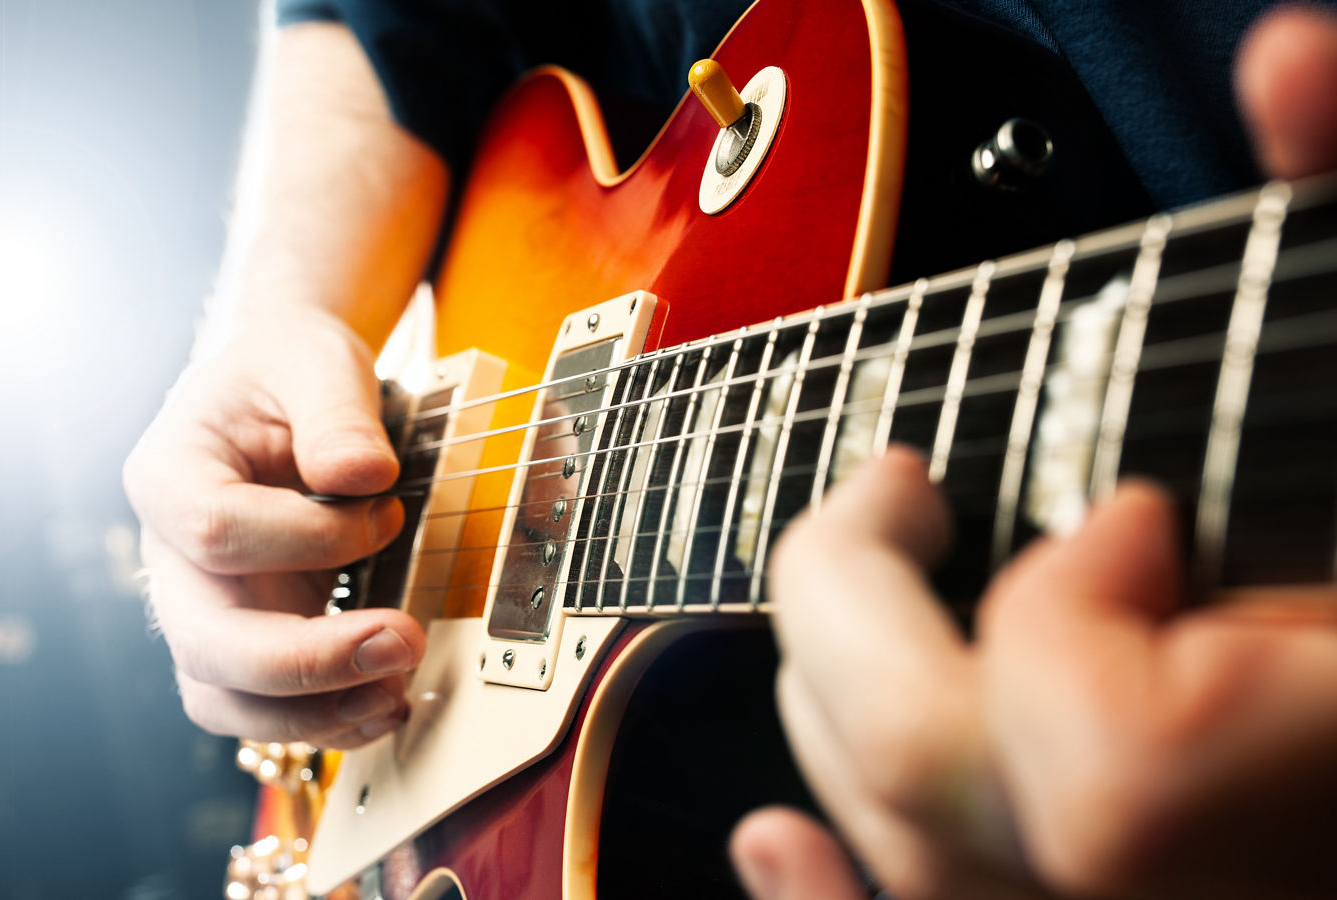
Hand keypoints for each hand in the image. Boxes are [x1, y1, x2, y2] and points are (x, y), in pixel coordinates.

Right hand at [123, 308, 423, 748]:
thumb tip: (363, 474)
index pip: (214, 529)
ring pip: (223, 697)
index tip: (384, 511)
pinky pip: (260, 709)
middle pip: (206, 641)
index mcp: (169, 474)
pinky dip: (321, 720)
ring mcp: (201, 607)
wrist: (283, 394)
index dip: (308, 536)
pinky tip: (386, 701)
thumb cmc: (289, 374)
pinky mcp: (243, 641)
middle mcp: (169, 556)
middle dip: (307, 660)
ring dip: (313, 713)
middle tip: (403, 642)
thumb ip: (335, 411)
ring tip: (396, 692)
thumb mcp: (315, 361)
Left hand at [732, 8, 1336, 894]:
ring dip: (824, 700)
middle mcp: (1217, 886)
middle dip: (864, 609)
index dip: (1069, 607)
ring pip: (909, 861)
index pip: (1101, 750)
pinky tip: (775, 832)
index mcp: (1321, 772)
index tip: (1128, 513)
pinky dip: (820, 895)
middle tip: (898, 493)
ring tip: (856, 571)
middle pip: (943, 788)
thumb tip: (1290, 52)